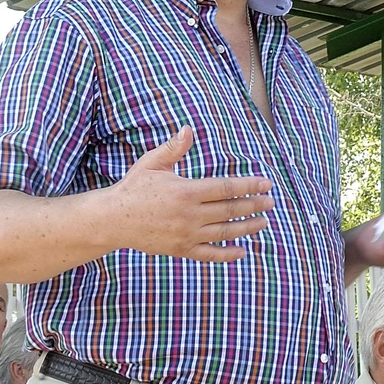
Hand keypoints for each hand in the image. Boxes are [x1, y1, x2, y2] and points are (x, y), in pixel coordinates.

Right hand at [110, 127, 274, 262]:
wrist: (113, 219)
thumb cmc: (133, 187)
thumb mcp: (152, 163)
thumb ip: (174, 148)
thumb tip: (188, 129)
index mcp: (186, 191)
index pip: (226, 188)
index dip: (249, 186)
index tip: (266, 184)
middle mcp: (189, 215)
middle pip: (231, 210)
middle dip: (254, 205)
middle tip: (270, 202)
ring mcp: (186, 235)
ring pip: (225, 232)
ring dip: (247, 228)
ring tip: (263, 222)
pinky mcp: (181, 249)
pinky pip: (209, 254)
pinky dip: (227, 254)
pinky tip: (242, 251)